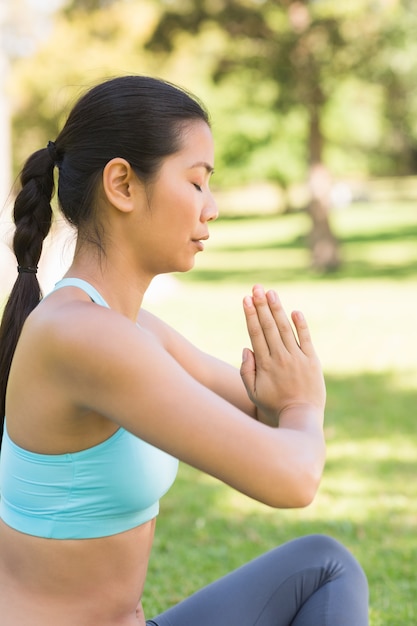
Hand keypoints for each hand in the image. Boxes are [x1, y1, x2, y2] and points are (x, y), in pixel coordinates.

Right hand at [240, 285, 325, 426]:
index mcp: (265, 364)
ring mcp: (297, 358)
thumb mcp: (253, 393)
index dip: (250, 315)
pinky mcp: (312, 361)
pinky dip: (301, 325)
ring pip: (286, 329)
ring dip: (278, 309)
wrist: (301, 416)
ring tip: (271, 293)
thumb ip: (246, 371)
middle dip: (261, 306)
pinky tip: (295, 311)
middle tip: (257, 288)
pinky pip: (306, 339)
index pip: (256, 334)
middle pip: (269, 327)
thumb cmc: (274, 406)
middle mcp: (280, 358)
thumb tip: (247, 348)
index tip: (245, 299)